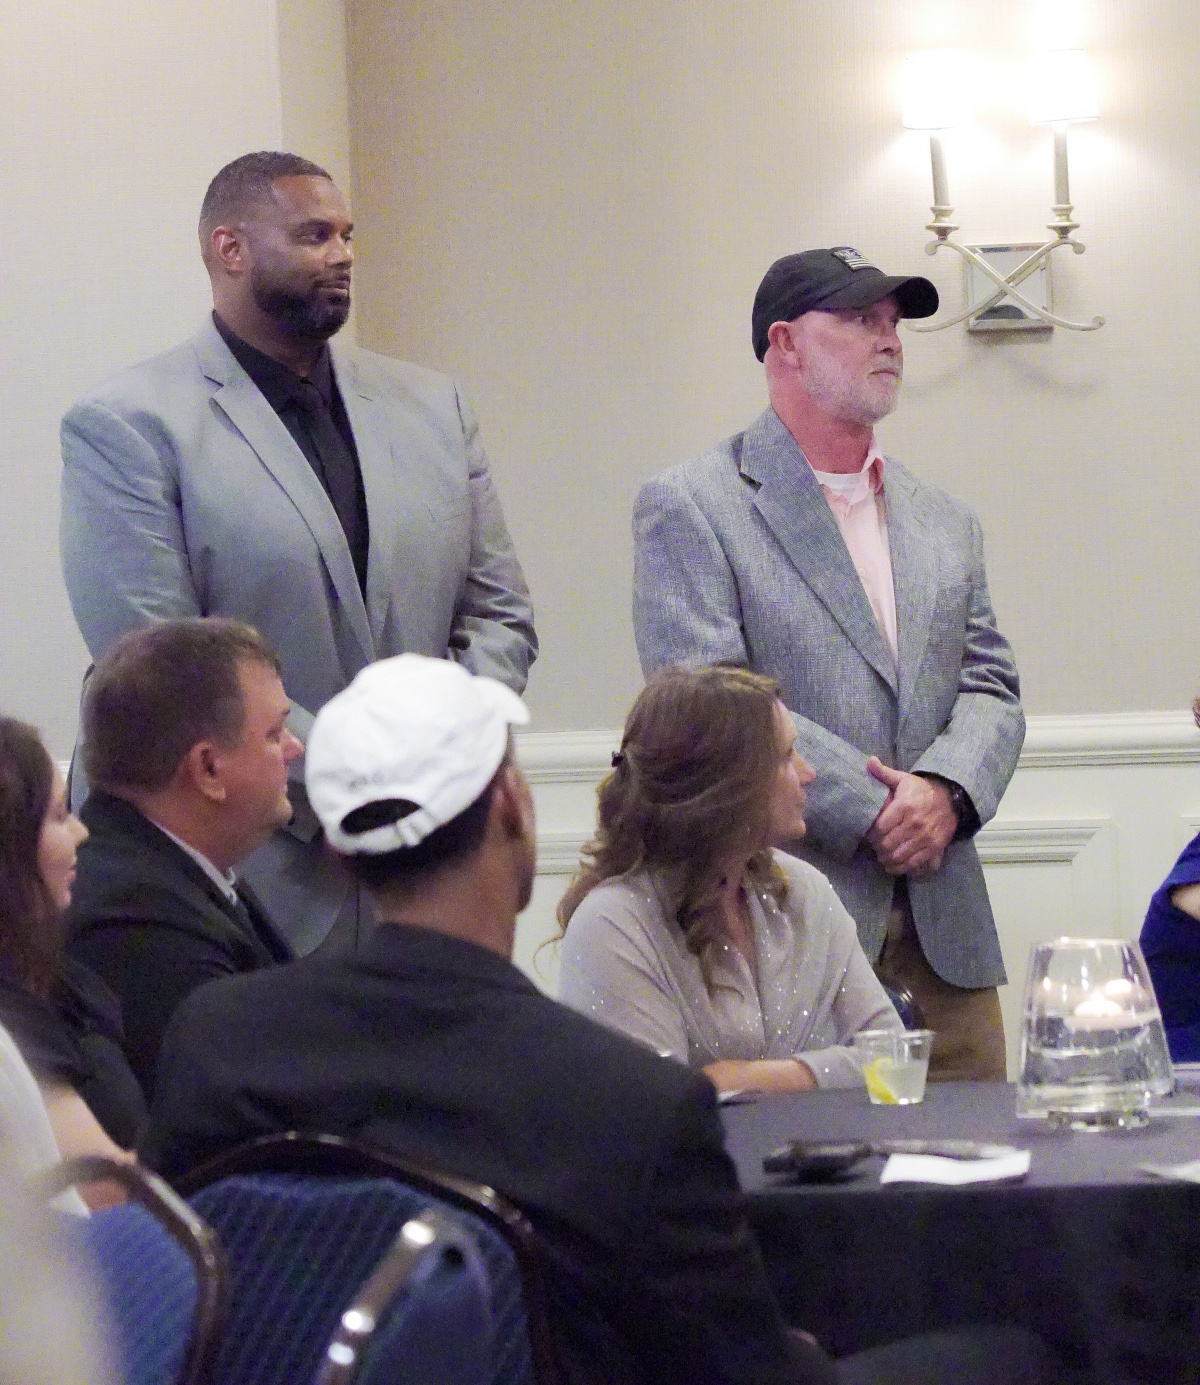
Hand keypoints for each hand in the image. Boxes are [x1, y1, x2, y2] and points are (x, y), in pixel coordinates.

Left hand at [865, 758, 956, 875]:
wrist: (951, 799)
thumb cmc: (921, 790)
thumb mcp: (903, 779)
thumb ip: (883, 773)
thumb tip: (869, 760)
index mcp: (905, 806)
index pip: (880, 828)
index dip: (870, 834)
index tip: (867, 834)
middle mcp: (915, 823)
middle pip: (887, 844)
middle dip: (876, 848)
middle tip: (873, 846)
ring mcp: (925, 838)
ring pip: (898, 856)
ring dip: (886, 859)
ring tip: (881, 855)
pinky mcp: (934, 848)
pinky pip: (913, 864)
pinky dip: (899, 867)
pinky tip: (892, 864)